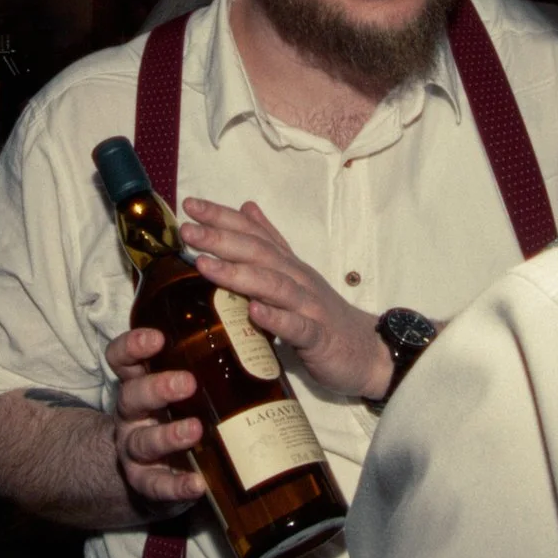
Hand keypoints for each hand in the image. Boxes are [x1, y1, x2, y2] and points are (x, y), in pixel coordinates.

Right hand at [102, 329, 209, 506]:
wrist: (161, 469)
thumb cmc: (181, 414)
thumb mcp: (186, 386)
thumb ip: (208, 364)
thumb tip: (257, 331)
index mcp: (139, 384)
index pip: (123, 360)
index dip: (133, 346)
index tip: (157, 338)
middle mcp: (132, 415)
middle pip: (131, 397)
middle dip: (157, 388)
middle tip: (188, 383)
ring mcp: (134, 450)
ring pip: (142, 441)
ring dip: (167, 435)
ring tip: (194, 430)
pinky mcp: (146, 483)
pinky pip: (156, 485)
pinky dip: (176, 486)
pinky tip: (197, 484)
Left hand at [181, 198, 392, 400]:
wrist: (369, 352)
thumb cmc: (324, 316)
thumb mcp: (295, 274)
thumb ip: (272, 243)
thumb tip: (247, 207)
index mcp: (289, 266)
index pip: (254, 235)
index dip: (223, 218)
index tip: (190, 205)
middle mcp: (298, 280)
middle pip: (260, 254)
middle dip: (222, 240)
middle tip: (188, 230)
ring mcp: (310, 307)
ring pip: (274, 286)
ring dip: (239, 274)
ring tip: (205, 265)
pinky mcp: (319, 338)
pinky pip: (297, 327)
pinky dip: (276, 318)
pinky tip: (253, 312)